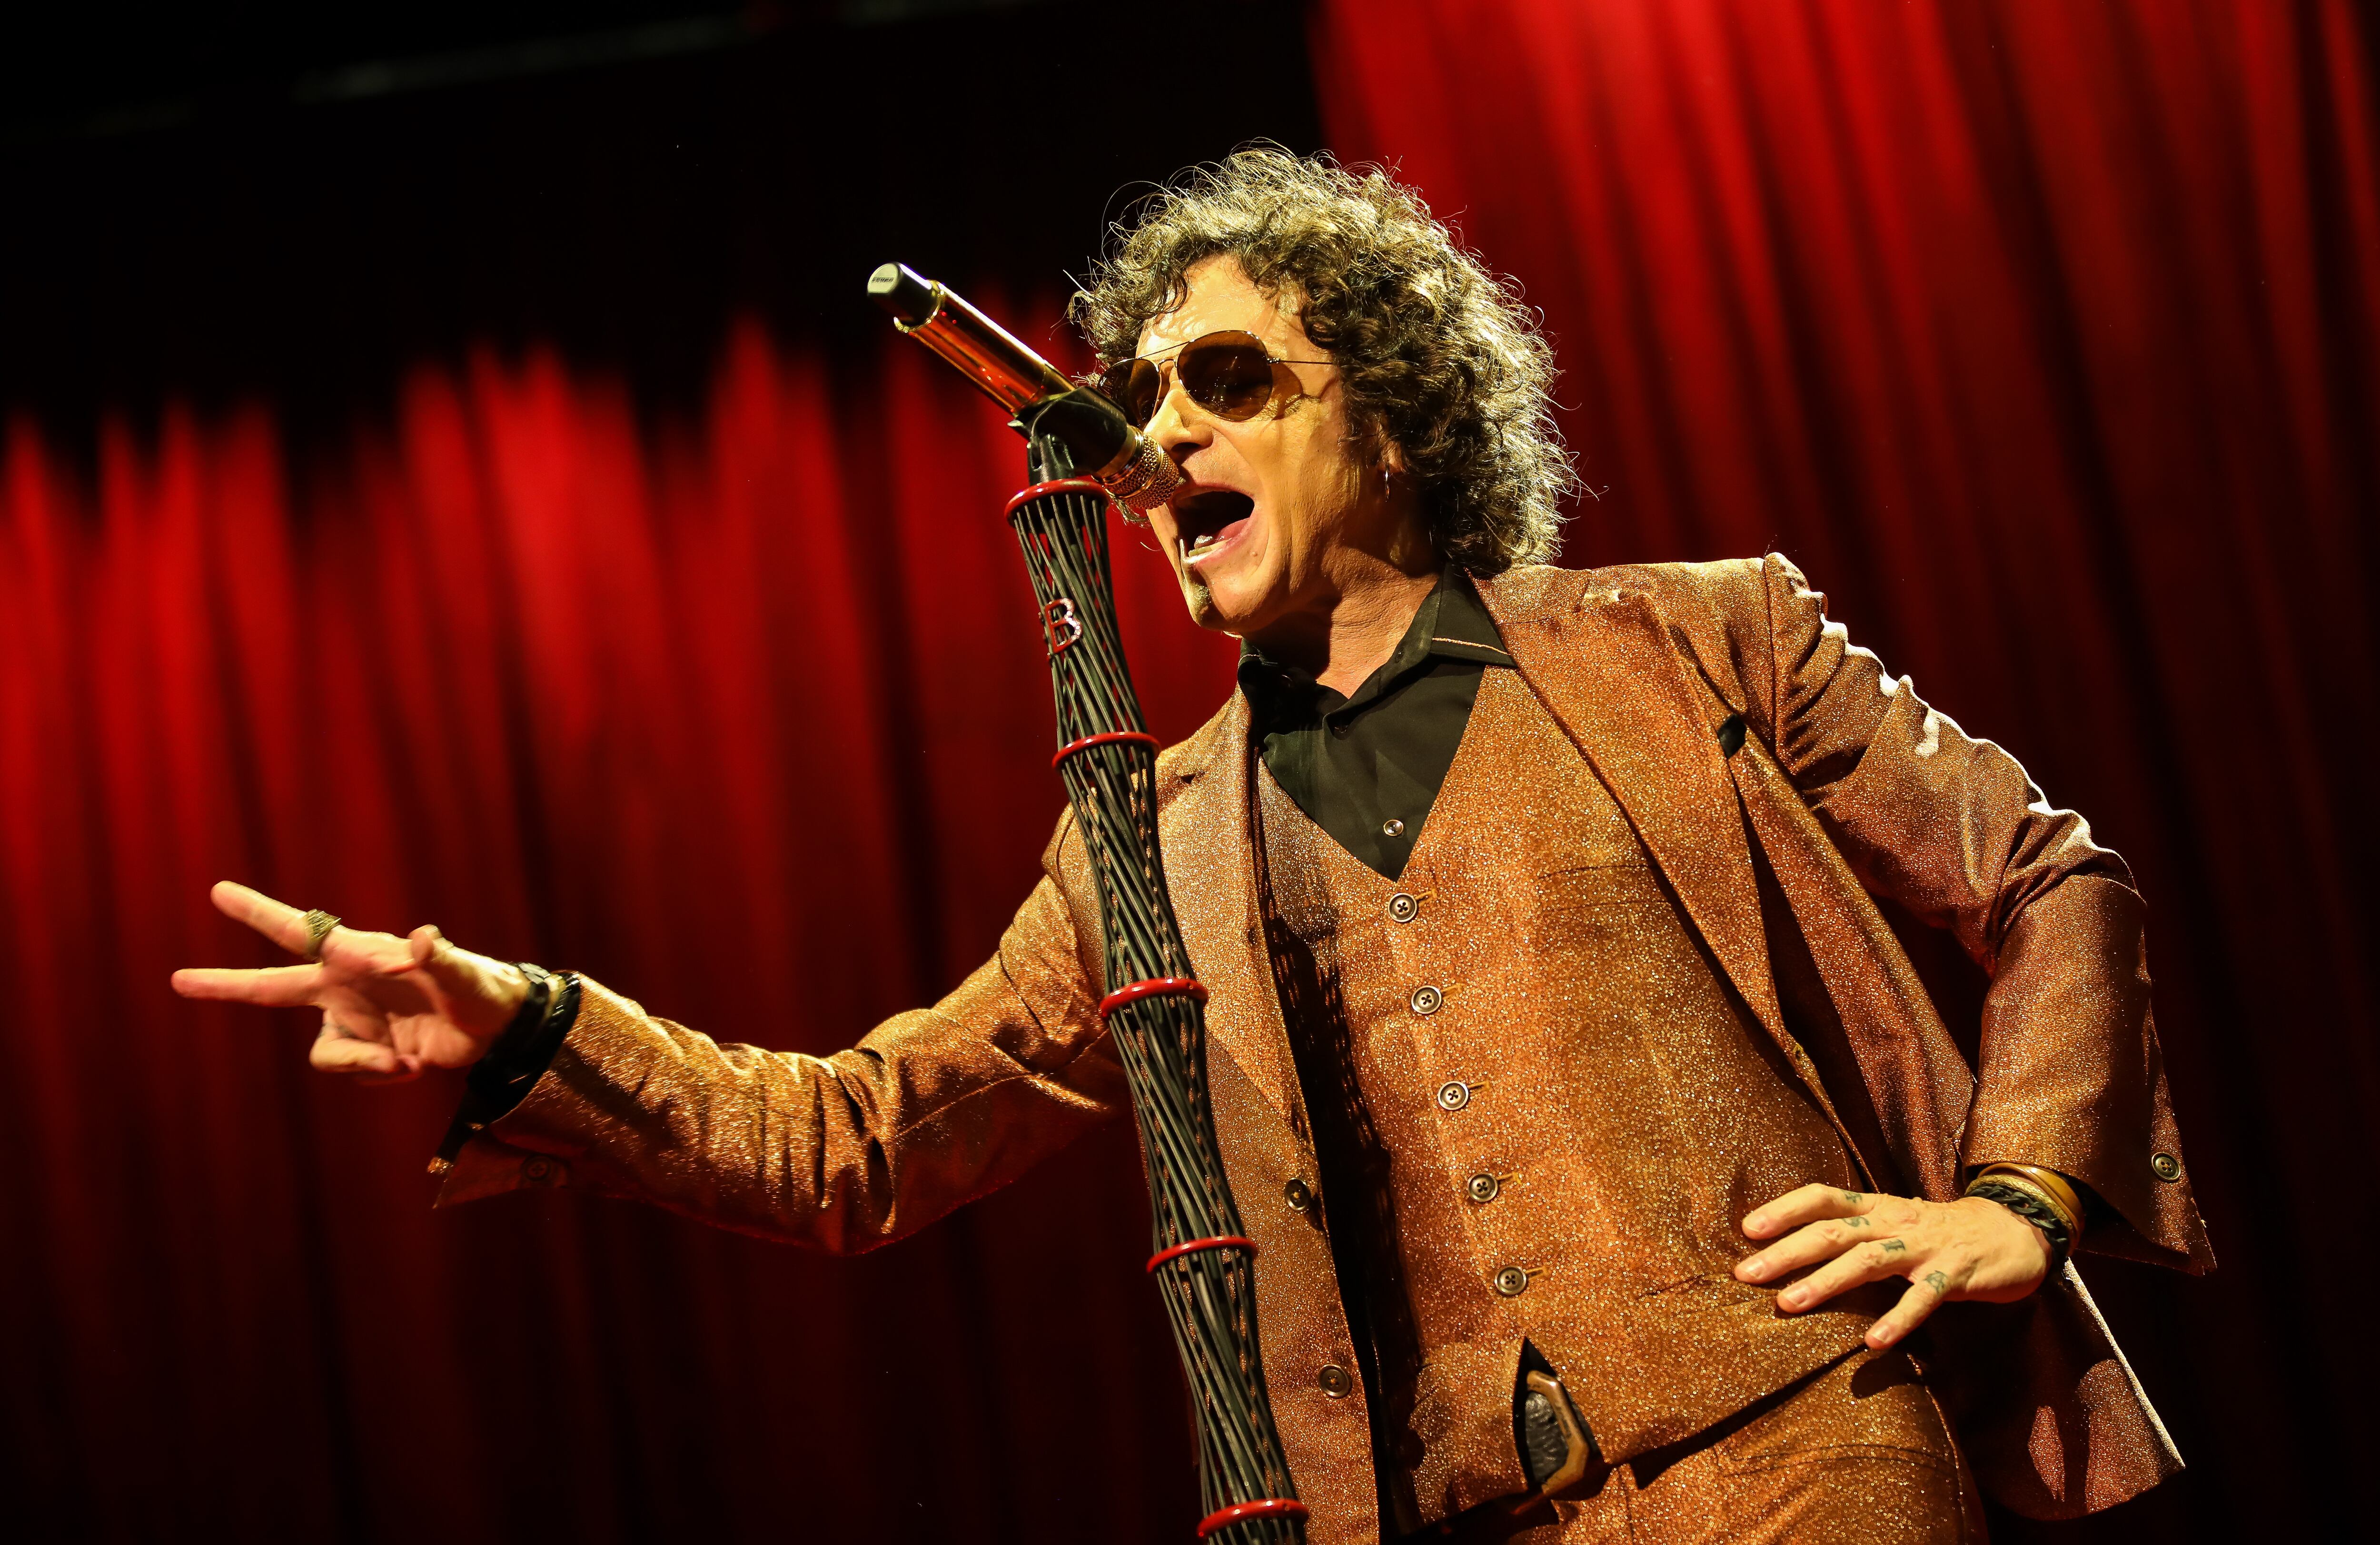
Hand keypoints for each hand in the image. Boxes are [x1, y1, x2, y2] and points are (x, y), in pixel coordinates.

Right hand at [173, 881, 529, 1082]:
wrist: (496, 1027)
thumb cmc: (481, 988)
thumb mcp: (464, 974)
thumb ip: (440, 956)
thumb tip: (422, 937)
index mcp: (361, 956)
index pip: (304, 930)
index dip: (259, 913)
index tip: (220, 892)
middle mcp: (346, 986)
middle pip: (273, 987)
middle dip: (225, 985)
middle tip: (177, 980)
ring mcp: (352, 1019)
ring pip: (325, 1054)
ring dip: (362, 1062)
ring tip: (406, 1060)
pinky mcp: (365, 1049)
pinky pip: (352, 1070)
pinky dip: (380, 1073)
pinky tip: (412, 1064)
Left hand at [1732, 1184, 2052, 1350]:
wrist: (2014, 1230)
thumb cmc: (1939, 1232)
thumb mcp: (1893, 1223)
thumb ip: (1853, 1233)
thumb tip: (1792, 1251)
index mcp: (1876, 1207)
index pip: (1823, 1197)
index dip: (1784, 1209)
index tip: (1746, 1229)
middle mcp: (1894, 1221)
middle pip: (1833, 1231)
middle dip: (1787, 1251)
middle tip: (1747, 1274)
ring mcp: (1924, 1247)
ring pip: (1869, 1260)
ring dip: (1827, 1281)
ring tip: (1790, 1303)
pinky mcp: (1955, 1274)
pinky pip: (1923, 1298)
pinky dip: (1897, 1320)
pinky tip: (1873, 1343)